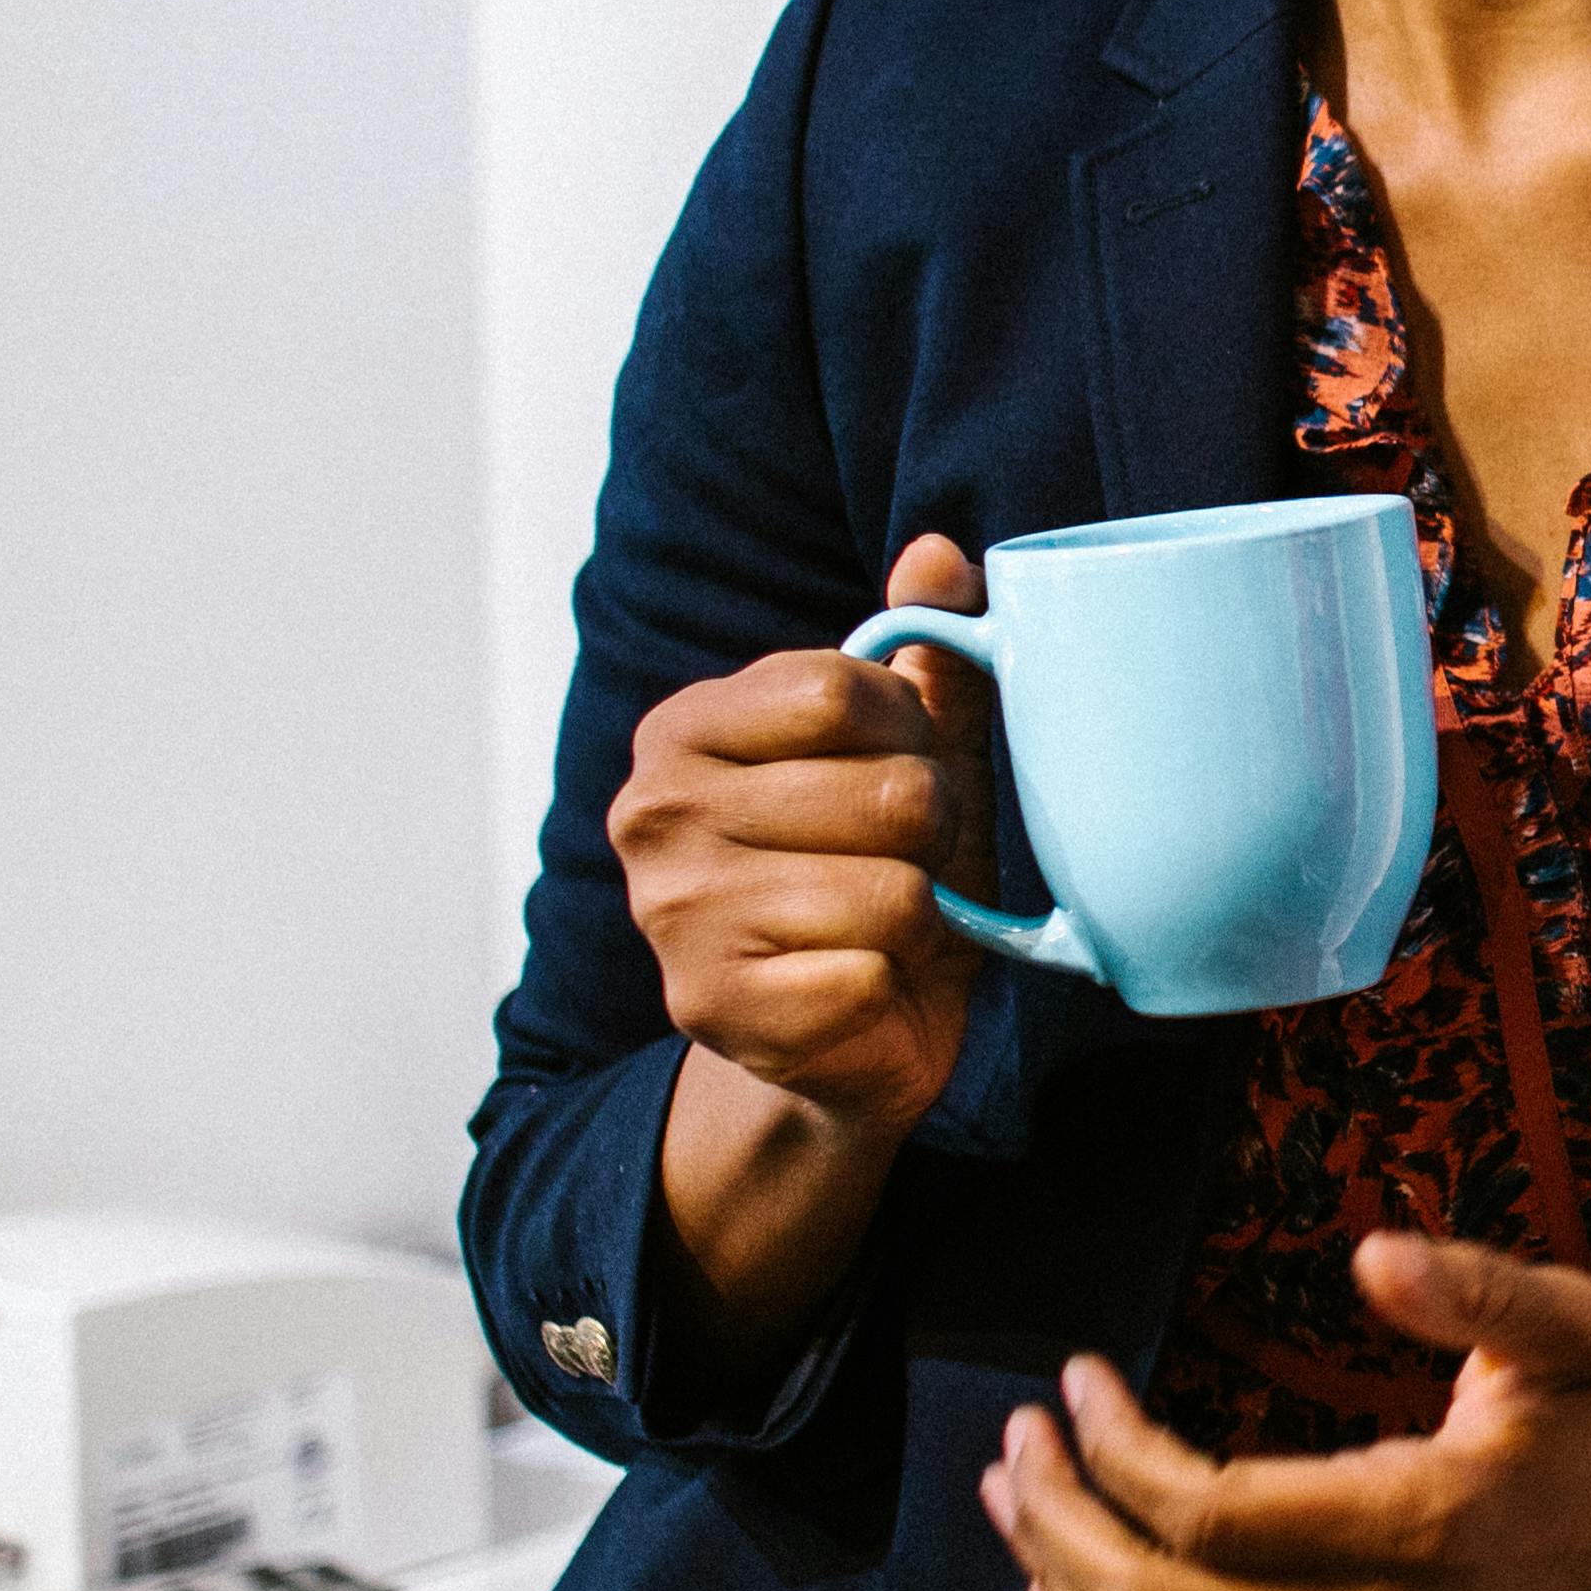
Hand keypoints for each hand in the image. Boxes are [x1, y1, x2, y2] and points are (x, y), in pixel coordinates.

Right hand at [613, 533, 997, 1135]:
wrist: (846, 1039)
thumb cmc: (879, 872)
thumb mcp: (912, 755)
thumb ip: (927, 656)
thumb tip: (938, 551)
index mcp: (684, 728)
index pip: (844, 686)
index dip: (912, 732)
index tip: (898, 768)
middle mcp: (653, 812)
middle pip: (887, 792)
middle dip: (930, 835)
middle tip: (898, 866)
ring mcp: (672, 915)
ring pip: (893, 891)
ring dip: (920, 918)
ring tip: (883, 926)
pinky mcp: (713, 1010)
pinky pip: (874, 974)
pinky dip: (894, 987)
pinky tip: (858, 989)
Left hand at [975, 1235, 1590, 1590]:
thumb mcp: (1565, 1321)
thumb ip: (1470, 1289)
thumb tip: (1370, 1253)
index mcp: (1427, 1525)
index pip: (1212, 1514)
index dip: (1118, 1449)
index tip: (1077, 1374)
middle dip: (1063, 1523)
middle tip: (1017, 1440)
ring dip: (1069, 1587)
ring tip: (1018, 1497)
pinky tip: (1067, 1589)